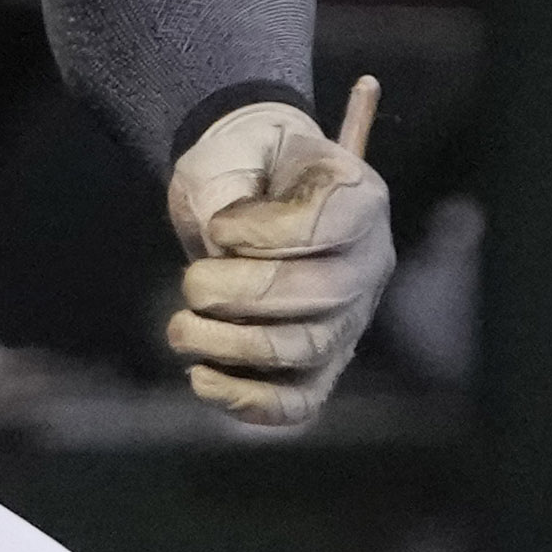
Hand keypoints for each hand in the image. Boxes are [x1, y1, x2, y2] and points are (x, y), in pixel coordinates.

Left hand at [161, 80, 390, 431]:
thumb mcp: (231, 150)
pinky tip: (202, 379)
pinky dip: (251, 401)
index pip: (324, 224)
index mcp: (358, 197)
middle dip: (242, 293)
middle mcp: (369, 261)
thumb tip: (223, 249)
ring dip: (234, 346)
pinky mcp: (324, 363)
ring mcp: (352, 317)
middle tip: (191, 283)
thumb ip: (227, 187)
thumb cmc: (246, 167)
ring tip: (181, 328)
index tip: (218, 228)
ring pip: (309, 349)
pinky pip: (301, 400)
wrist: (250, 192)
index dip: (264, 233)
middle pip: (323, 293)